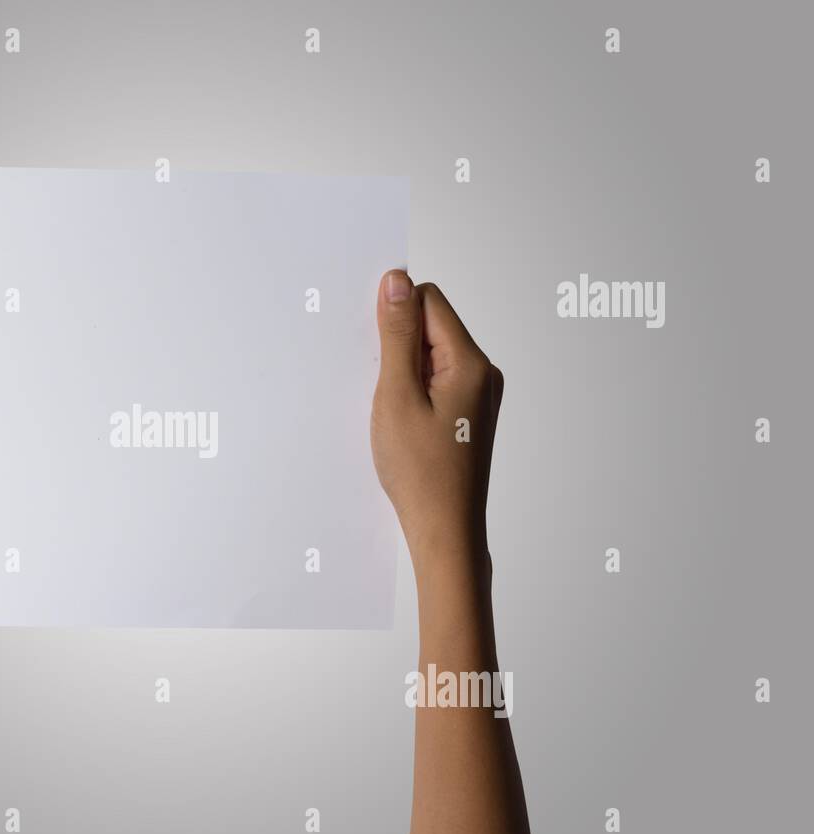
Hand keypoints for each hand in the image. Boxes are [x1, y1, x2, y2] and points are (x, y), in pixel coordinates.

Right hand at [370, 270, 502, 566]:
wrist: (445, 530)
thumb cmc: (421, 472)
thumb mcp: (397, 395)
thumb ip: (396, 335)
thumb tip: (396, 280)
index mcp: (471, 362)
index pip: (429, 301)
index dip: (394, 314)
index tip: (373, 348)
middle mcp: (482, 373)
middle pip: (431, 326)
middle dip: (397, 344)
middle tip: (381, 387)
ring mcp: (478, 394)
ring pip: (430, 355)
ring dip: (402, 371)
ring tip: (392, 410)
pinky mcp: (468, 413)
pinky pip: (435, 381)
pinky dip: (412, 391)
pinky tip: (400, 422)